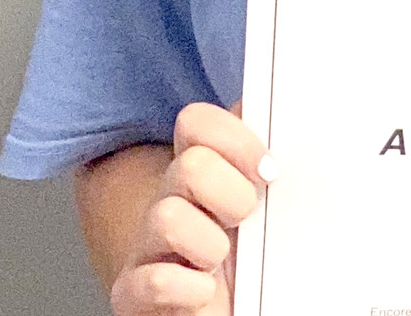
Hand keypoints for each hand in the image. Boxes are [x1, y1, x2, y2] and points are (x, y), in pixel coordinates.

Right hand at [109, 103, 276, 315]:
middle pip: (189, 166)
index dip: (236, 140)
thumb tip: (275, 114)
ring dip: (209, 246)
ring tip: (220, 264)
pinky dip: (187, 288)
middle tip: (244, 220)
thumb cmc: (250, 258)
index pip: (196, 121)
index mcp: (198, 169)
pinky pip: (153, 280)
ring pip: (168, 217)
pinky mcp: (134, 292)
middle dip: (232, 196)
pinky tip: (204, 292)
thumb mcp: (264, 200)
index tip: (267, 172)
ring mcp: (146, 246)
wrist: (234, 309)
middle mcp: (168, 200)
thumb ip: (261, 156)